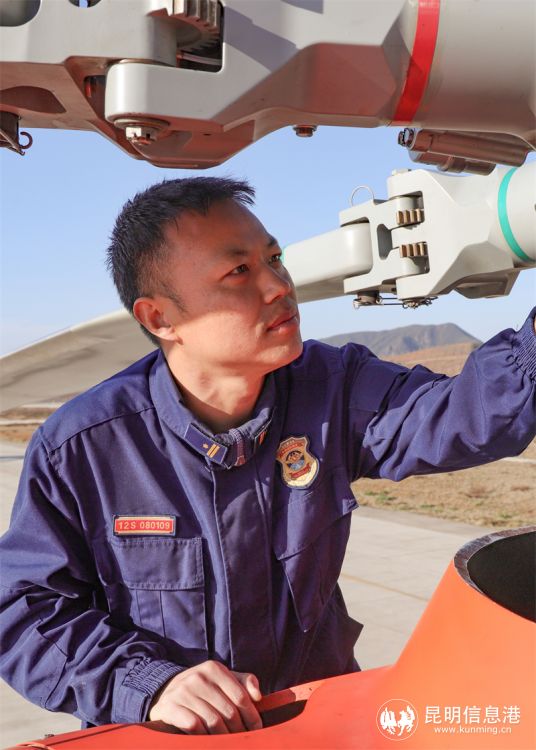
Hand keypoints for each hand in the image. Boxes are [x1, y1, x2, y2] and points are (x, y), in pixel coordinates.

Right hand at [148, 660, 262, 733]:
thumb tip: (258, 696)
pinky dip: (205, 737)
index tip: (257, 730)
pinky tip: (209, 740)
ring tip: (229, 743)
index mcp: (214, 668)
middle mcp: (198, 677)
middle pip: (229, 711)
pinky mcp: (170, 707)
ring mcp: (183, 691)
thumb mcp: (222, 680)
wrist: (166, 692)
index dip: (252, 716)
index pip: (241, 696)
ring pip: (213, 721)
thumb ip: (244, 683)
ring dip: (224, 737)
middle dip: (239, 730)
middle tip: (243, 740)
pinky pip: (194, 726)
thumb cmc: (203, 689)